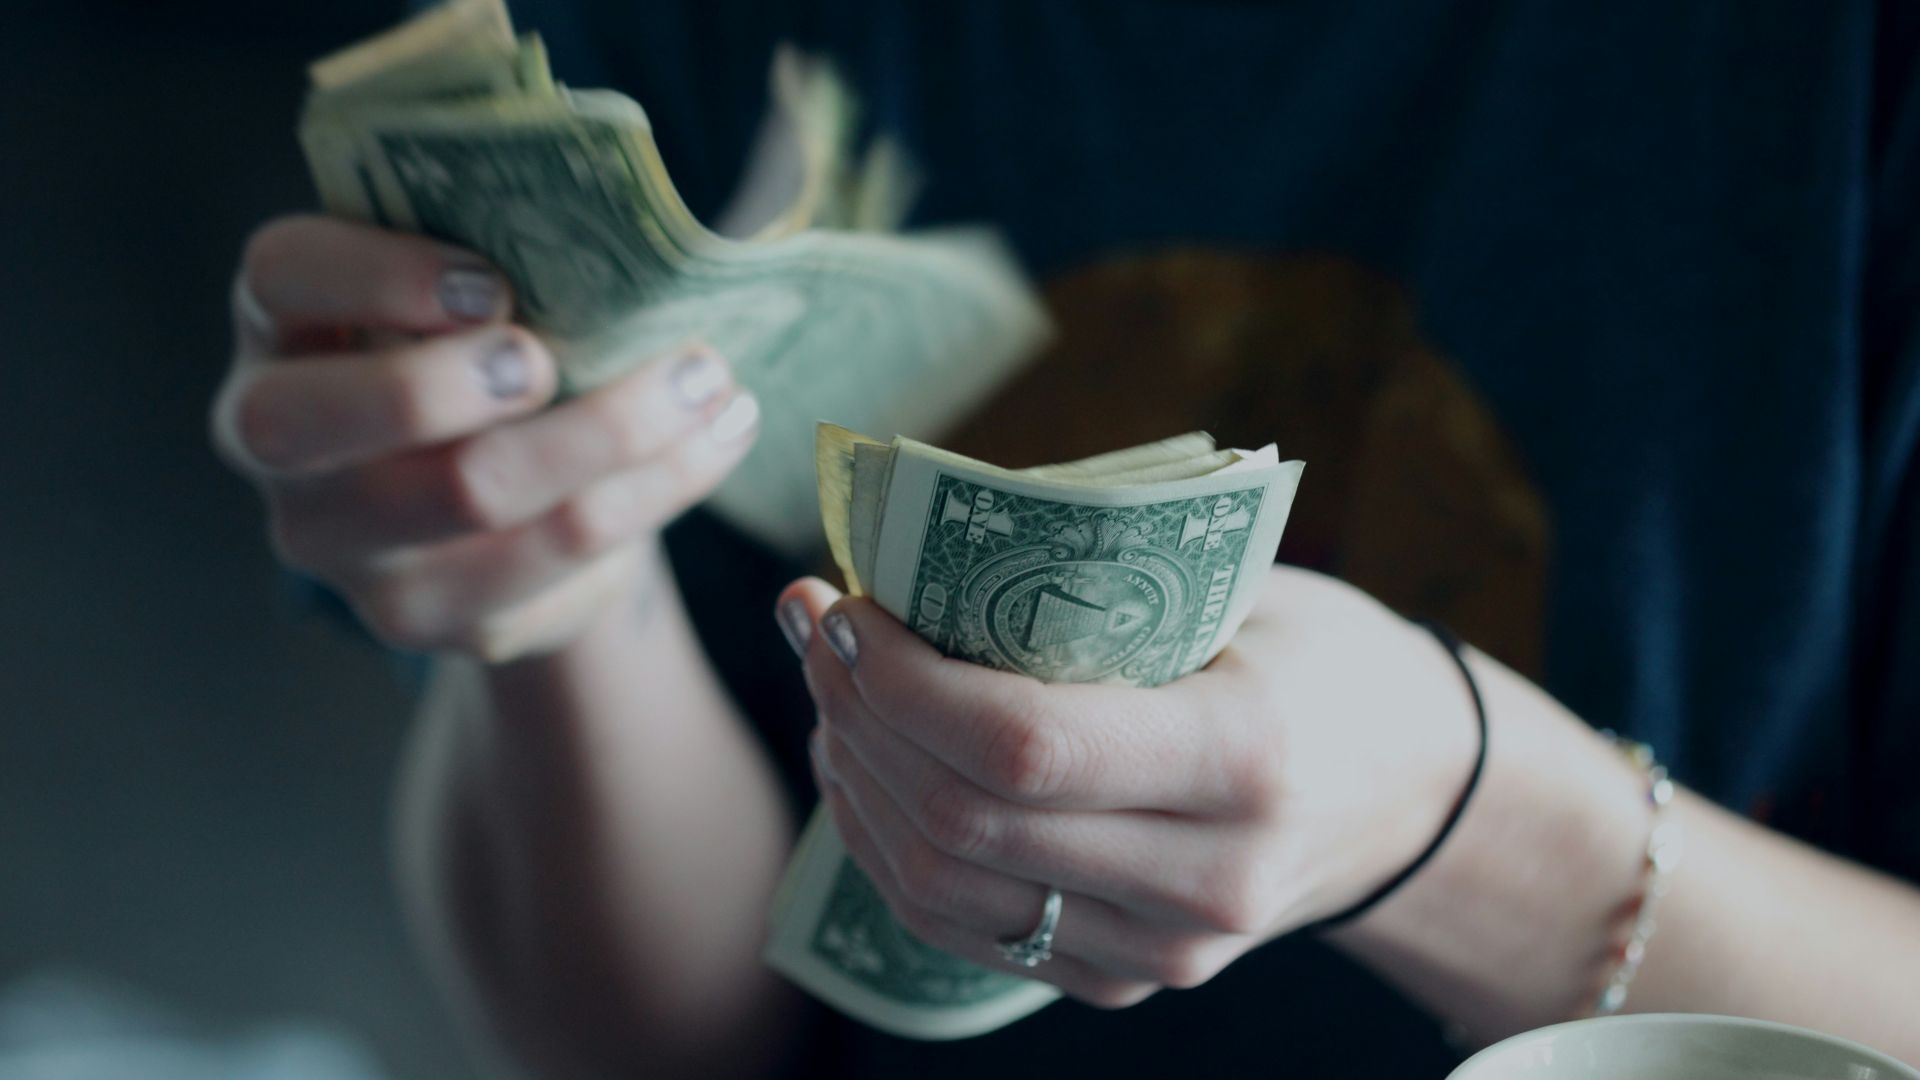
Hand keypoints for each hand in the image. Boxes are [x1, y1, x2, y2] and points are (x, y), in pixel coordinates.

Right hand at [212, 215, 759, 660]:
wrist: (509, 507)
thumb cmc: (486, 355)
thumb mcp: (470, 296)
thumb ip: (499, 257)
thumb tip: (624, 237)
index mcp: (282, 327)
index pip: (280, 278)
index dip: (375, 275)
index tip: (489, 282)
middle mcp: (278, 444)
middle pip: (323, 419)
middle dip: (450, 380)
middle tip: (550, 356)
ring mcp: (345, 547)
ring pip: (471, 493)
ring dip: (610, 429)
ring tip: (707, 380)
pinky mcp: (431, 616)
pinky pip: (556, 556)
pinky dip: (656, 488)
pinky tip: (717, 438)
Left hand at [777, 566, 1480, 1007]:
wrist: (1409, 793)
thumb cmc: (1319, 658)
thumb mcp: (1241, 590)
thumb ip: (1096, 582)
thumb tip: (912, 546)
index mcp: (1245, 758)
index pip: (1023, 746)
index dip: (901, 680)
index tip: (843, 604)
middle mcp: (1206, 879)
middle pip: (963, 821)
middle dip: (856, 714)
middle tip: (813, 625)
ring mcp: (1164, 950)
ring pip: (942, 888)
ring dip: (855, 780)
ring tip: (829, 689)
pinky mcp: (1126, 980)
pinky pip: (963, 929)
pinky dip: (890, 846)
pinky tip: (866, 766)